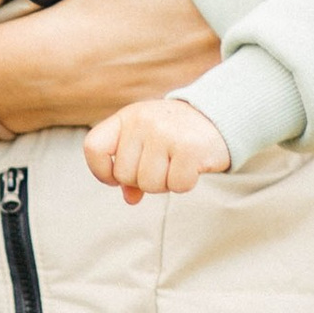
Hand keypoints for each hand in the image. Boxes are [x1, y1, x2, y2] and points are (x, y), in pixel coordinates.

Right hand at [0, 0, 263, 133]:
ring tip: (241, 27)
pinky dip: (221, 80)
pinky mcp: (183, 110)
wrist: (54, 67)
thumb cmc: (102, 2)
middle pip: (261, 31)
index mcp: (222, 13)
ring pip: (243, 63)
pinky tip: (207, 63)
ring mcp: (204, 88)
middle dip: (267, 13)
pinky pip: (217, 95)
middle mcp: (221, 56)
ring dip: (246, 46)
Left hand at [85, 92, 231, 202]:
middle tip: (163, 165)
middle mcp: (143, 121)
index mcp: (127, 117)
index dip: (102, 171)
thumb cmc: (175, 134)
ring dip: (165, 183)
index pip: (94, 148)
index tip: (117, 179)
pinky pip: (177, 185)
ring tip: (177, 164)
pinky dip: (185, 183)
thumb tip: (130, 198)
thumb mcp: (147, 141)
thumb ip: (131, 167)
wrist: (219, 115)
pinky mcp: (190, 148)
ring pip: (150, 185)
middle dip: (143, 180)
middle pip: (125, 176)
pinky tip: (192, 167)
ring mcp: (166, 133)